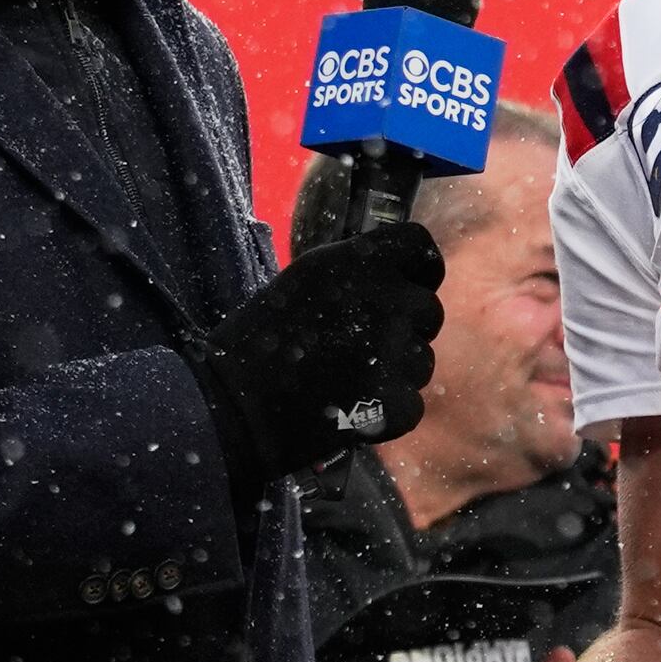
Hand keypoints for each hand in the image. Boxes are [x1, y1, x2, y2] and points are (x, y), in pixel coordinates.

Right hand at [188, 221, 444, 487]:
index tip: (407, 286)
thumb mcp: (304, 281)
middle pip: (428, 310)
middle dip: (404, 329)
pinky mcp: (396, 402)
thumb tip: (397, 277)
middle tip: (359, 348)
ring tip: (345, 380)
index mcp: (360, 261)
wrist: (232, 406)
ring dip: (394, 372)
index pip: (422, 249)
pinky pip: (412, 403)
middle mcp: (386, 299)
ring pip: (421, 360)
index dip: (419, 270)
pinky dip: (386, 412)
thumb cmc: (257, 342)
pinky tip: (349, 409)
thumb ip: (356, 274)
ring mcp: (395, 352)